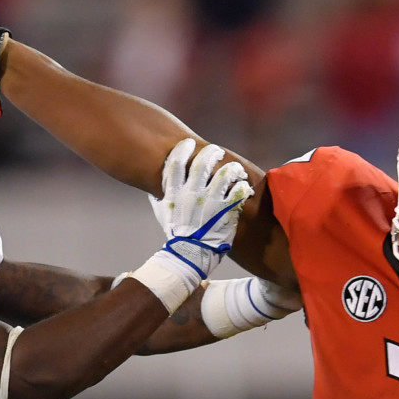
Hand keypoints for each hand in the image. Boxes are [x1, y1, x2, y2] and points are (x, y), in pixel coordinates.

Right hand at [150, 137, 250, 278]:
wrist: (190, 255)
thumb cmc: (175, 233)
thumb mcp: (162, 213)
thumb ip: (160, 196)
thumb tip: (155, 185)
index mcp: (174, 193)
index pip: (176, 163)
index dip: (183, 149)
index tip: (189, 143)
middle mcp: (192, 195)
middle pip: (202, 163)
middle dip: (211, 153)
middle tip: (217, 152)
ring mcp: (210, 203)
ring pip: (224, 174)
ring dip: (231, 168)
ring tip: (235, 169)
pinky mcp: (225, 212)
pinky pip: (238, 192)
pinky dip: (242, 186)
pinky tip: (243, 186)